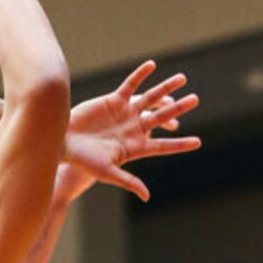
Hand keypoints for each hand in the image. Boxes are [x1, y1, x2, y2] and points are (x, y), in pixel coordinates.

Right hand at [63, 61, 200, 201]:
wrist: (64, 143)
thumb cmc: (83, 161)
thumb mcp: (108, 172)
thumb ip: (129, 181)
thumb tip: (147, 196)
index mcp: (135, 147)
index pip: (162, 145)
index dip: (180, 144)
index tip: (198, 143)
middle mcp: (133, 128)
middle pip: (161, 117)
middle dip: (178, 109)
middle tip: (194, 100)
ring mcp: (125, 113)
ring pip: (150, 98)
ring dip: (166, 88)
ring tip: (182, 79)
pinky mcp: (114, 100)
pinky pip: (130, 85)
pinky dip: (140, 75)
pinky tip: (152, 65)